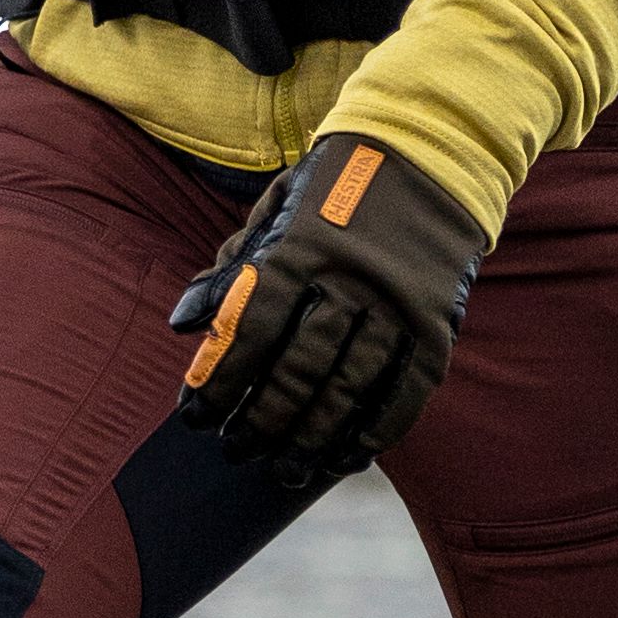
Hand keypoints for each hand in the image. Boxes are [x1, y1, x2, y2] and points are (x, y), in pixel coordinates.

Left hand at [169, 132, 488, 483]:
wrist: (430, 150)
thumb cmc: (337, 184)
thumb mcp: (277, 208)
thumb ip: (232, 266)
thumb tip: (181, 323)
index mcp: (300, 246)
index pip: (251, 329)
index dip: (220, 379)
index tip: (196, 417)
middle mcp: (349, 279)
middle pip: (297, 369)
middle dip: (262, 419)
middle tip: (238, 451)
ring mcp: (397, 303)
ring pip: (349, 388)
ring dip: (312, 436)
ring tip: (285, 467)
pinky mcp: (437, 322)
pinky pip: (405, 391)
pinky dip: (376, 429)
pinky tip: (348, 455)